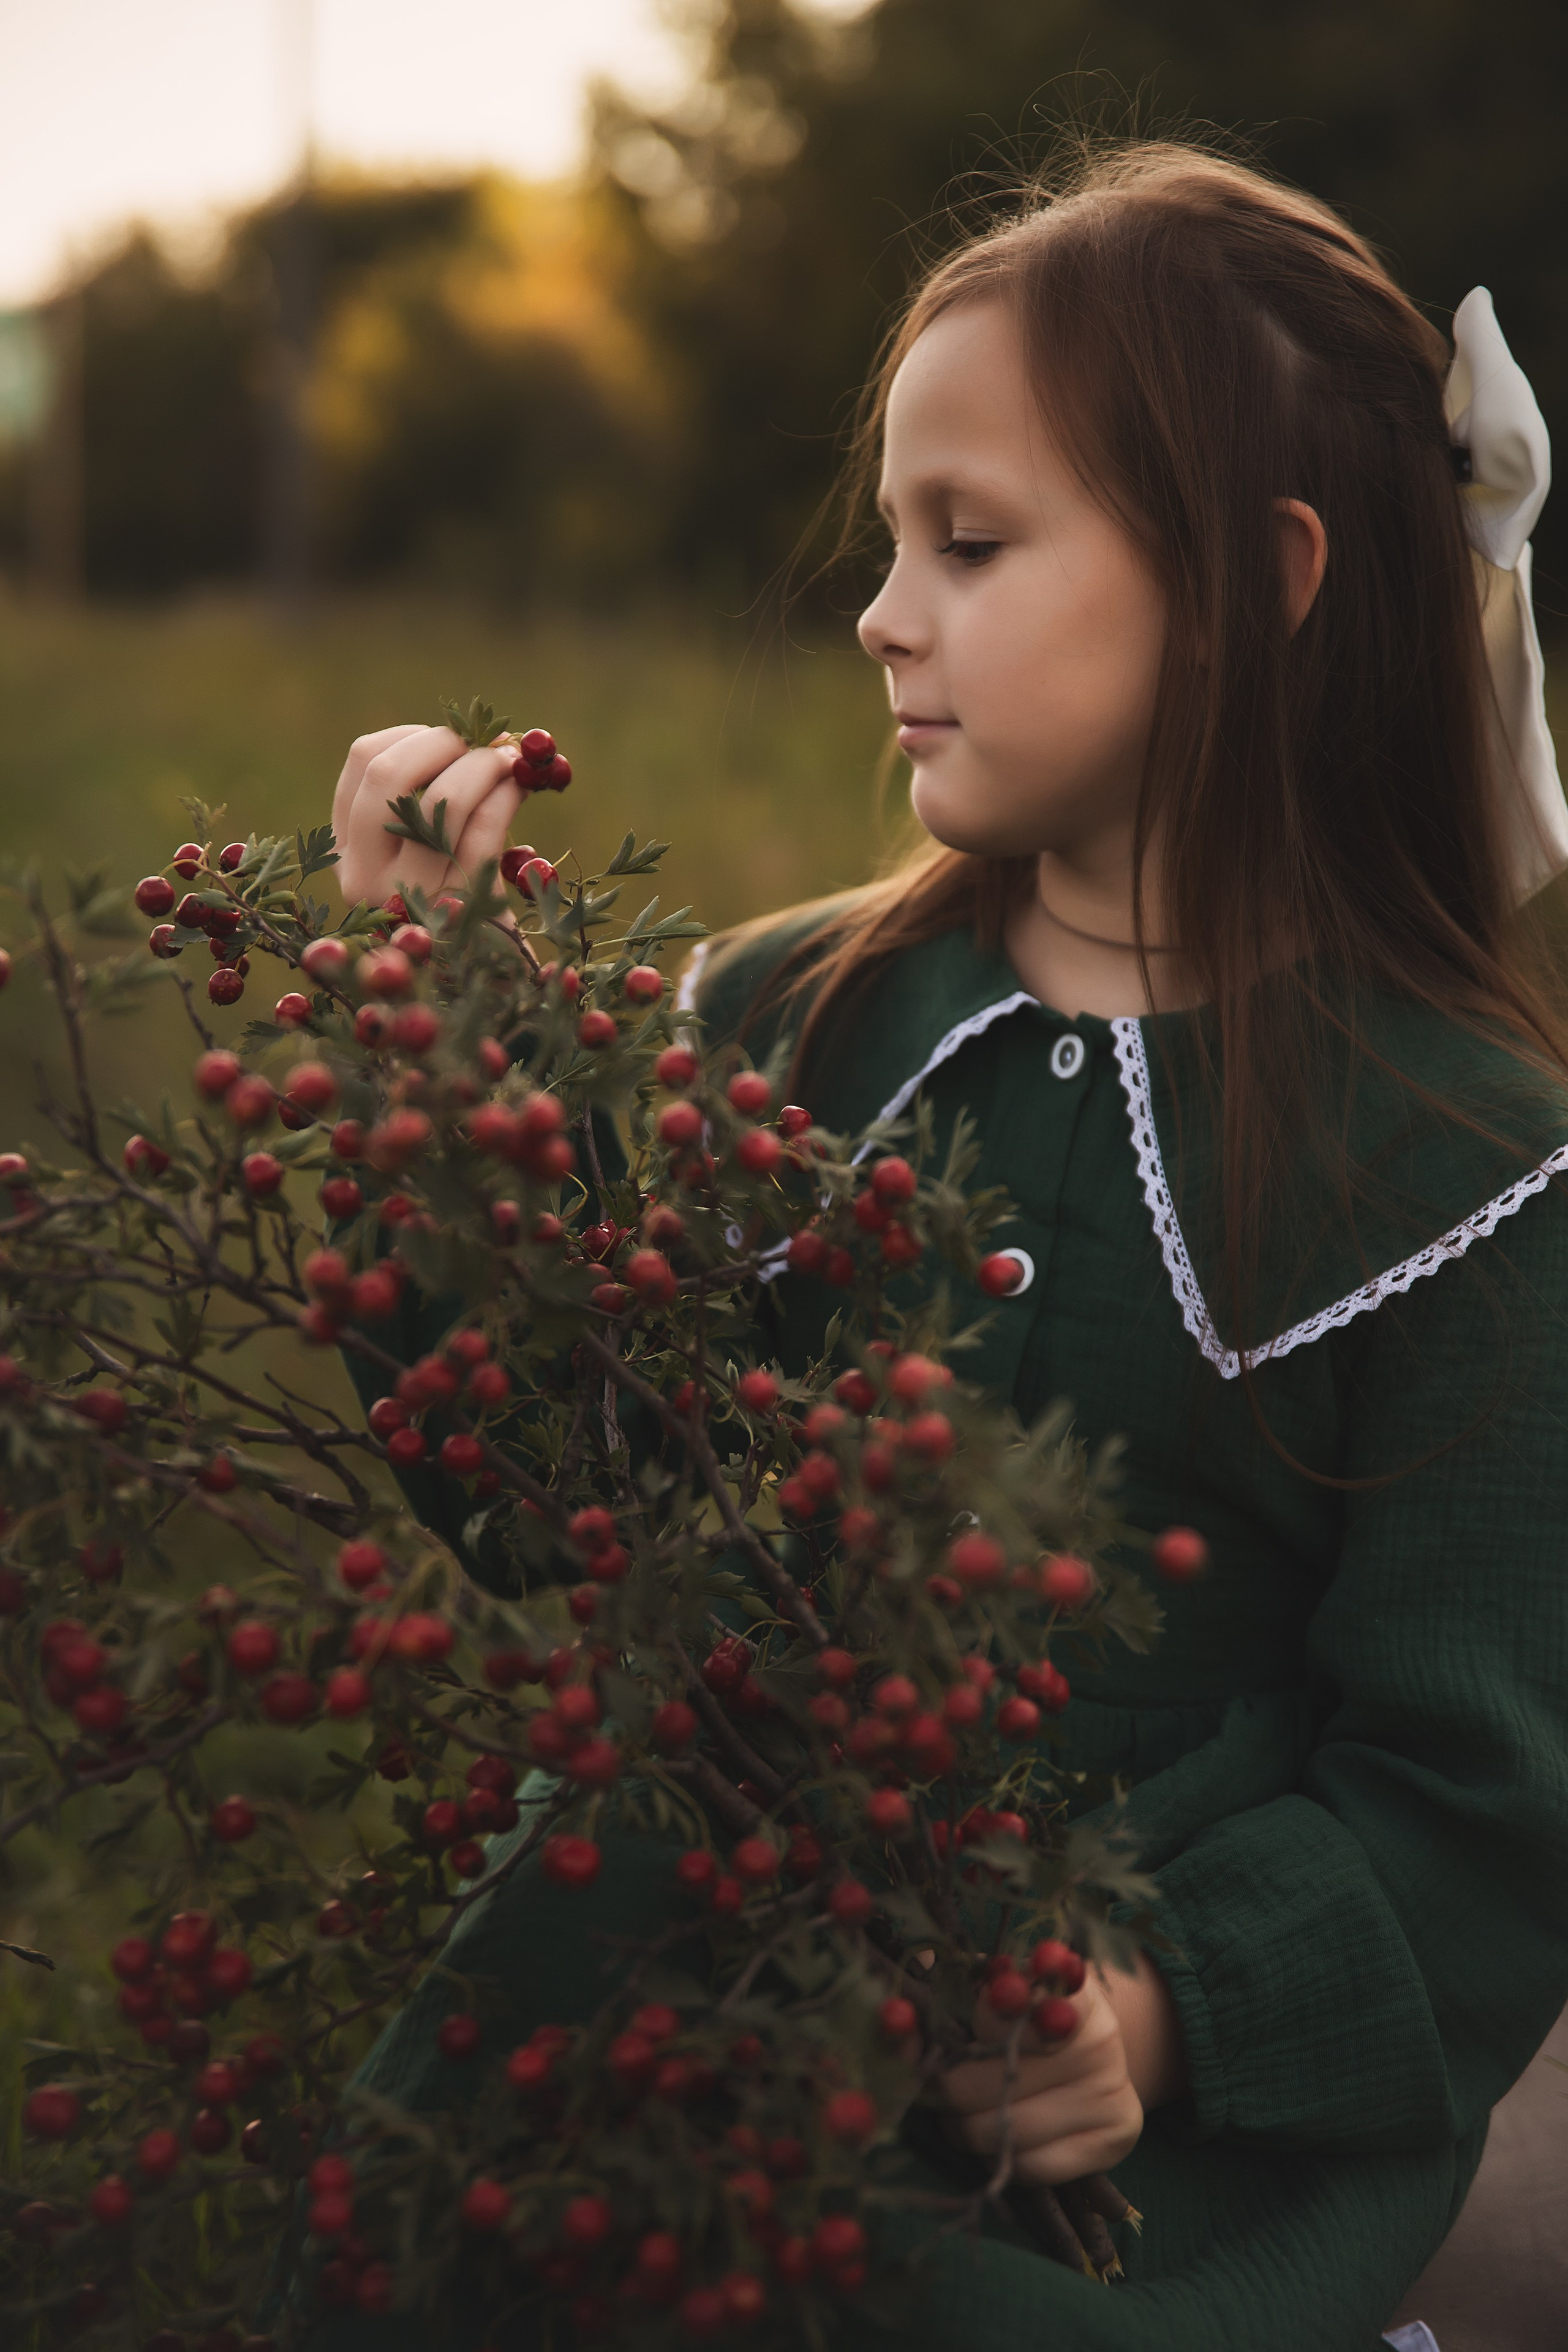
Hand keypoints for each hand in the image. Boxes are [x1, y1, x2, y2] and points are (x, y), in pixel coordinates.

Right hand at [329, 725, 523, 912]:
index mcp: (346, 849)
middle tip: (485, 744)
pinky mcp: (454, 913)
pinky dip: (504, 799)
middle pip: (388, 775)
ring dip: (482, 768)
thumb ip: (438, 798)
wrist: (484, 985)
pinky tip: (521, 789)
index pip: (363, 763)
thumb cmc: (463, 908)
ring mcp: (404, 898)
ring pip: (437, 804)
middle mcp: (362, 874)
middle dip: (446, 744)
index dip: (415, 736)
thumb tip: (487, 739)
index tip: (455, 740)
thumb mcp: (433, 851)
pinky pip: (479, 835)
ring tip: (512, 764)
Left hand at [940, 1969, 1144, 2188]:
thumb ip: (944, 1996)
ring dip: (970, 2129)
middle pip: (996, 2079)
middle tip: (943, 2086)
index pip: (1019, 2003)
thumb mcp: (985, 1989)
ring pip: (1010, 2131)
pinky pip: (1035, 2167)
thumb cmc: (1018, 2017)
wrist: (1084, 2051)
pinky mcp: (1116, 2138)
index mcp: (1065, 1986)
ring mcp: (1111, 2089)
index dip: (982, 2017)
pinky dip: (1004, 2159)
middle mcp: (1099, 2036)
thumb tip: (896, 2022)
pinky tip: (1001, 2135)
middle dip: (953, 2090)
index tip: (956, 2027)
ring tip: (966, 2113)